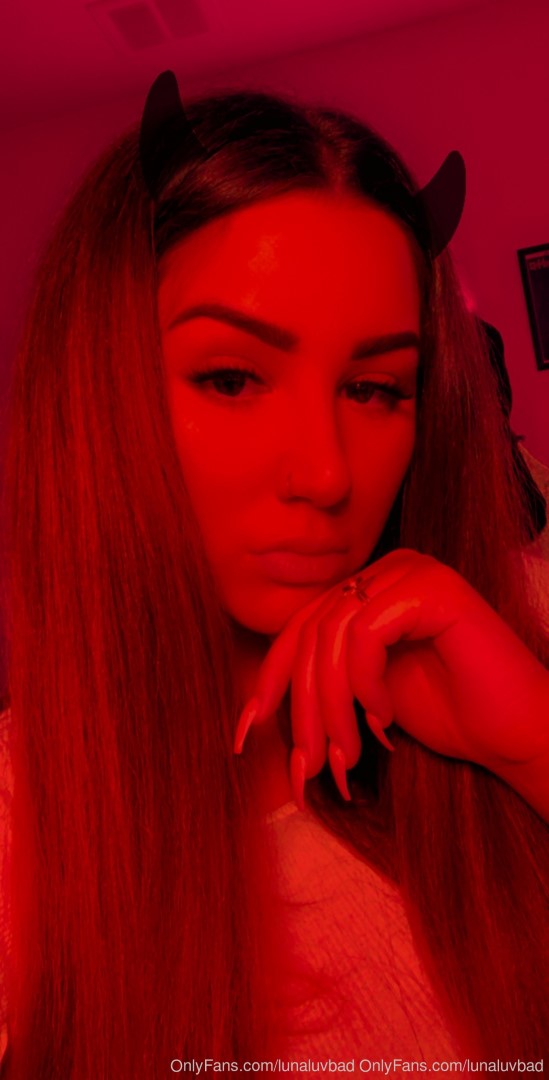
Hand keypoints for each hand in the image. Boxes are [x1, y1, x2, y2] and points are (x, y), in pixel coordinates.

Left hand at [233, 548, 548, 810]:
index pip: (300, 628)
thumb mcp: (364, 695)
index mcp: (369, 588)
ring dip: (332, 707)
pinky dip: (366, 683)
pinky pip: (366, 632)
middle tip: (309, 766)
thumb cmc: (450, 714)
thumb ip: (320, 681)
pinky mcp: (433, 588)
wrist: (516, 733)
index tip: (246, 734)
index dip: (269, 680)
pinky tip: (385, 718)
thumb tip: (252, 711)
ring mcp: (412, 571)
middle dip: (302, 708)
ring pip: (332, 636)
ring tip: (350, 755)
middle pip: (311, 633)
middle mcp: (388, 569)